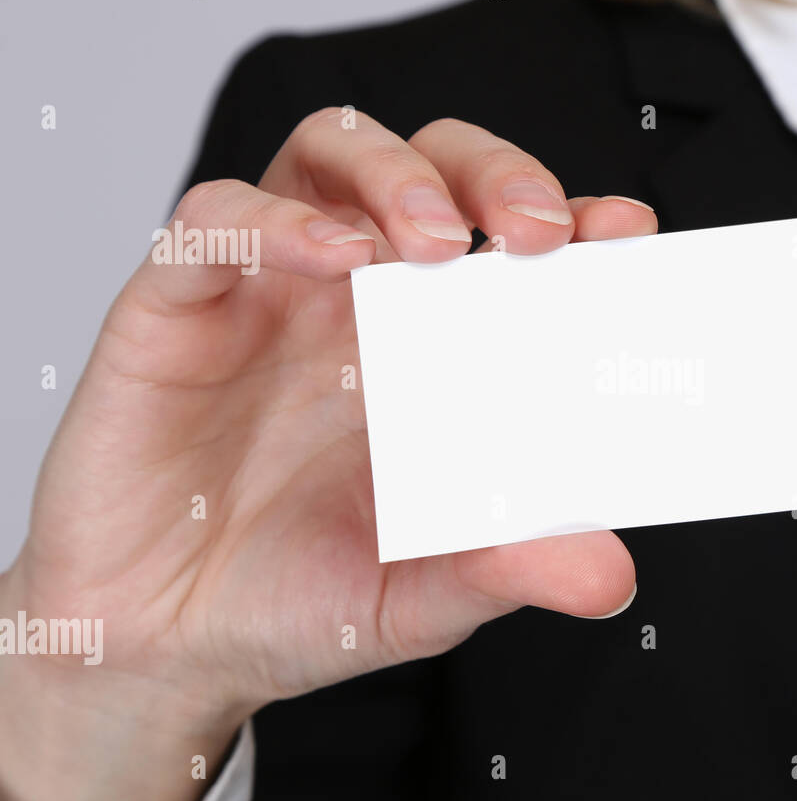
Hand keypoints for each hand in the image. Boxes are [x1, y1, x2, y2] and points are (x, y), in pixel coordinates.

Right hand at [0, 110, 652, 800]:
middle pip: (433, 167)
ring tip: (435, 239)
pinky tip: (332, 256)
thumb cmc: (298, 598)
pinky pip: (217, 223)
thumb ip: (510, 565)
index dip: (573, 221)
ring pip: (329, 156)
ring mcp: (271, 292)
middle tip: (537, 230)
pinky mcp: (175, 308)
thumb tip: (612, 572)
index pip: (509, 243)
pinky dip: (278, 220)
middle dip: (494, 174)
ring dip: (394, 174)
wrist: (167, 645)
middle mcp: (359, 300)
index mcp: (432, 349)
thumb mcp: (425, 592)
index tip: (625, 233)